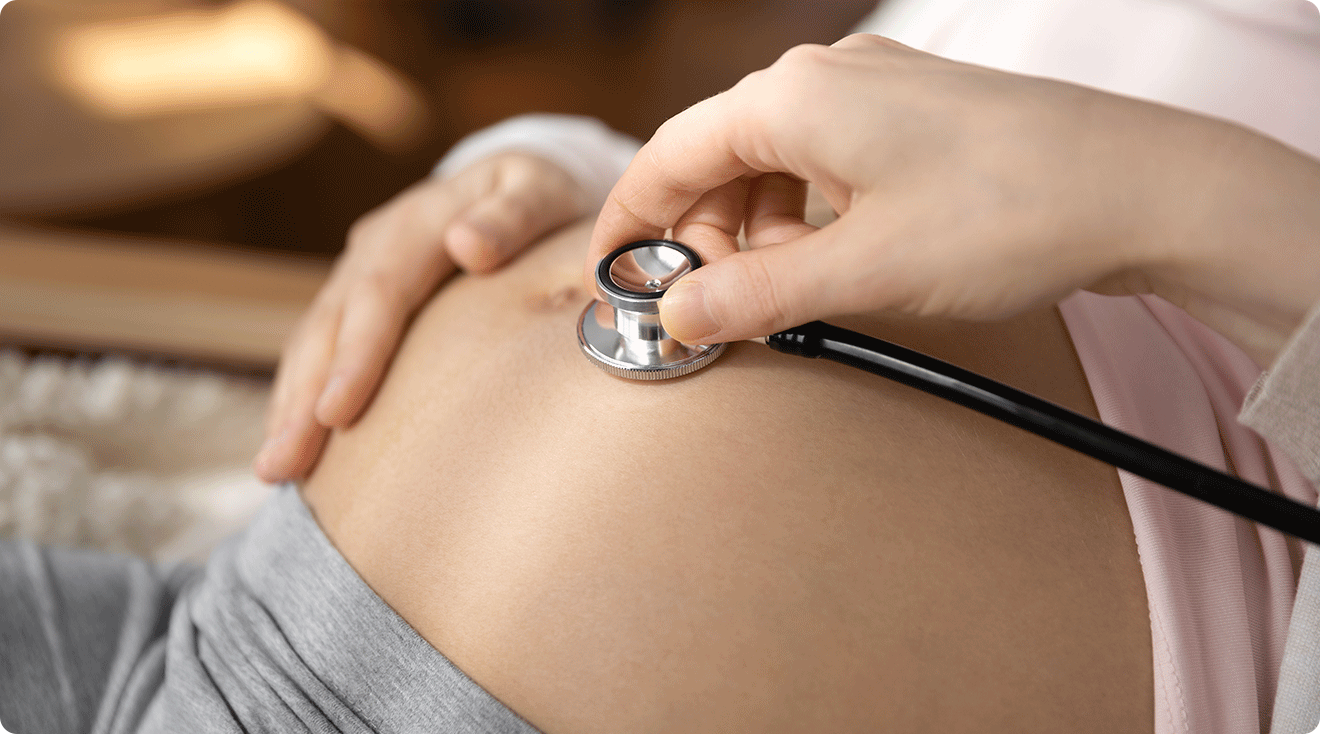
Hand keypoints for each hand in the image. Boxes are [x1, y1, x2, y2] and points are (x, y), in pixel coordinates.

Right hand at [255, 152, 589, 480]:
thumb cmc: (538, 196)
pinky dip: (300, 397)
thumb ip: (512, 217)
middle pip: (328, 327)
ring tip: (272, 471)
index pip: (379, 294)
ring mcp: (358, 276)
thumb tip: (468, 245)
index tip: (336, 413)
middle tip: (280, 465)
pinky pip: (319, 351)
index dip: (357, 354)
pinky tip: (294, 447)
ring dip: (289, 406)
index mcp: (416, 225)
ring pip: (312, 344)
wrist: (516, 182)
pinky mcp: (357, 303)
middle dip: (302, 399)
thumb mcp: (538, 191)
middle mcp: (373, 249)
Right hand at [588, 34, 1319, 365]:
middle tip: (717, 310)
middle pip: (716, 159)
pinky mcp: (909, 116)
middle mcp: (824, 77)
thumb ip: (755, 294)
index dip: (628, 223)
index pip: (669, 156)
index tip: (608, 277)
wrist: (1142, 187)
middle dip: (702, 239)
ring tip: (790, 292)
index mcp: (793, 98)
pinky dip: (806, 216)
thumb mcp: (864, 269)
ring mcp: (872, 92)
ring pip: (770, 164)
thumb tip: (679, 315)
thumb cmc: (1010, 213)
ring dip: (759, 233)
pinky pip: (822, 163)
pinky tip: (834, 259)